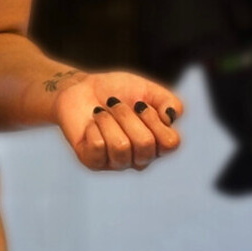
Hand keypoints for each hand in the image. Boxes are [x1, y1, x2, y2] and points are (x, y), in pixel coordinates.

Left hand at [51, 71, 183, 171]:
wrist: (81, 88)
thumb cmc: (117, 91)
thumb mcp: (148, 90)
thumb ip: (169, 102)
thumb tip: (171, 118)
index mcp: (158, 143)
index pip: (170, 143)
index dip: (154, 119)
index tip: (140, 103)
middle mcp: (140, 158)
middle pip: (145, 144)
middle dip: (127, 116)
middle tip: (114, 104)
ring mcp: (116, 162)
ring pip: (121, 147)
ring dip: (109, 121)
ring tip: (101, 112)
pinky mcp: (93, 162)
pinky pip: (98, 146)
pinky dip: (93, 127)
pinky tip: (90, 124)